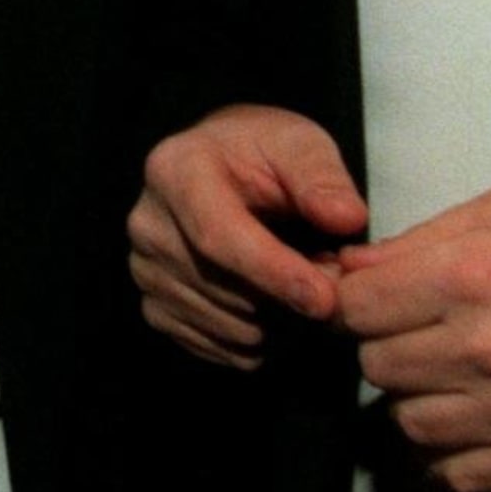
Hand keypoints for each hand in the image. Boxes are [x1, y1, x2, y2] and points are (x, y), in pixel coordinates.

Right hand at [128, 104, 368, 367]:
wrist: (224, 170)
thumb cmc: (264, 155)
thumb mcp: (300, 144)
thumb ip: (323, 177)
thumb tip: (345, 218)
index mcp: (173, 170)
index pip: (219, 236)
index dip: (274, 272)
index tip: (325, 300)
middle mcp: (147, 224)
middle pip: (224, 288)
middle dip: (286, 299)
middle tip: (330, 281)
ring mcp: (145, 270)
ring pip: (225, 323)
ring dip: (276, 322)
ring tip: (299, 285)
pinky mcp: (154, 306)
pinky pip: (216, 347)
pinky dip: (254, 340)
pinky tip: (272, 306)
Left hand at [336, 181, 490, 491]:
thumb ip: (427, 236)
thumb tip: (357, 264)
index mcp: (474, 275)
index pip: (357, 306)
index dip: (355, 300)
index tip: (370, 301)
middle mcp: (488, 348)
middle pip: (377, 366)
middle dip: (388, 346)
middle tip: (421, 332)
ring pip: (411, 424)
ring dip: (420, 399)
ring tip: (452, 374)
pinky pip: (461, 476)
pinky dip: (454, 454)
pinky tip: (474, 420)